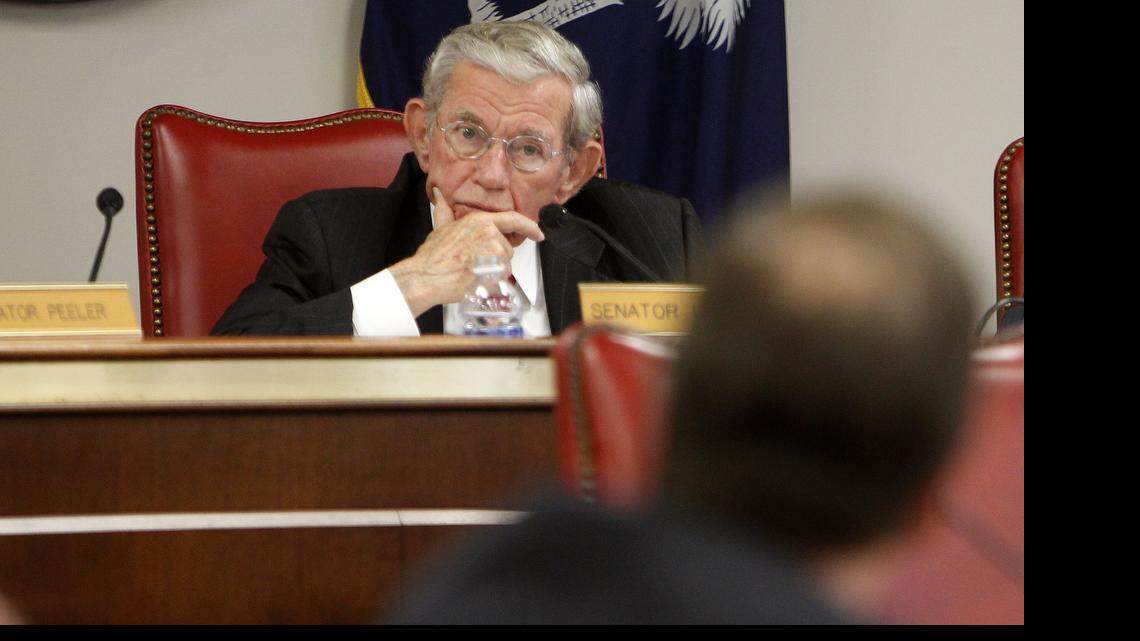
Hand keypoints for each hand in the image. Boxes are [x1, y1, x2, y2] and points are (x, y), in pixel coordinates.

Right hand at [389, 187, 543, 316]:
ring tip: (473, 271)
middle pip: (507, 248)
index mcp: (480, 221)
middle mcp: (489, 234)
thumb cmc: (433, 256)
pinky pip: (502, 279)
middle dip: (497, 257)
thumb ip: (445, 209)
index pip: (513, 220)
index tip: (538, 233)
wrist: (426, 277)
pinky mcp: (493, 271)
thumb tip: (440, 194)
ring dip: (494, 271)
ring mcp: (493, 253)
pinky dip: (492, 283)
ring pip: (505, 265)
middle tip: (475, 262)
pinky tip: (476, 280)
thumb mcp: (440, 227)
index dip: (529, 227)